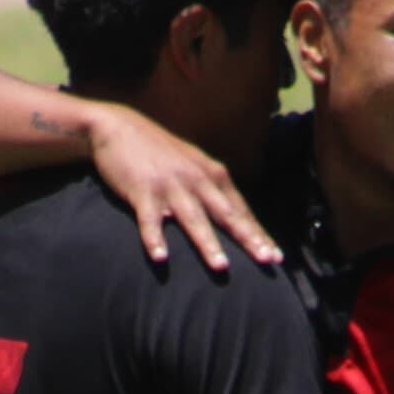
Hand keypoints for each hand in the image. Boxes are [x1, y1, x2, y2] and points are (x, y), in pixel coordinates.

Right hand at [83, 103, 277, 273]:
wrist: (118, 127)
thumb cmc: (158, 151)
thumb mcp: (192, 163)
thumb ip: (212, 187)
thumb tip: (233, 213)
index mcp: (211, 174)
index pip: (240, 209)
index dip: (258, 233)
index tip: (276, 257)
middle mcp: (196, 180)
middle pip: (226, 214)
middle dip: (247, 238)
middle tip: (265, 261)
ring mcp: (169, 185)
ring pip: (193, 218)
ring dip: (207, 243)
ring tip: (222, 266)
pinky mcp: (142, 190)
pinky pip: (149, 220)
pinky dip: (155, 239)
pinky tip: (161, 258)